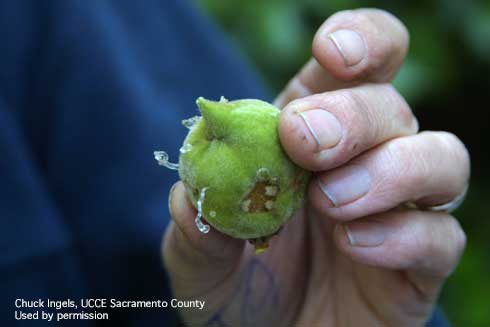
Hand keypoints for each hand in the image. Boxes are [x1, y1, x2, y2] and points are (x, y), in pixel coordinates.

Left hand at [163, 9, 469, 325]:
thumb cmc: (234, 293)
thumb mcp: (198, 260)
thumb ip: (195, 225)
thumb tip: (193, 188)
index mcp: (308, 138)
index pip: (355, 66)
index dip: (358, 42)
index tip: (332, 52)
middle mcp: (360, 163)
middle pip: (392, 104)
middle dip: (354, 114)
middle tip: (307, 143)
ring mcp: (396, 211)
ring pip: (442, 157)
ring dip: (392, 168)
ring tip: (331, 202)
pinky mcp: (419, 264)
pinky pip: (442, 236)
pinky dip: (404, 234)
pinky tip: (355, 245)